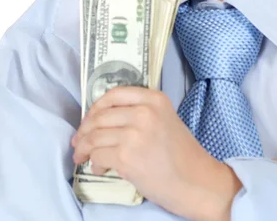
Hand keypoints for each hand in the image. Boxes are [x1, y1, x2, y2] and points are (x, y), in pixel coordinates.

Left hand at [71, 86, 241, 220]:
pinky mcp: (127, 157)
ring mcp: (134, 134)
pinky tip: (98, 169)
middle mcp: (144, 112)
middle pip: (100, 116)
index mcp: (154, 99)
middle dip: (85, 131)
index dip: (95, 107)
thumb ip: (140, 112)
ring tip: (83, 157)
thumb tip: (104, 119)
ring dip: (85, 148)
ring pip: (95, 136)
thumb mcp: (164, 119)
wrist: (196, 181)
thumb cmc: (181, 155)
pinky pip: (98, 156)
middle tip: (79, 142)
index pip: (114, 94)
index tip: (89, 119)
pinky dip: (94, 163)